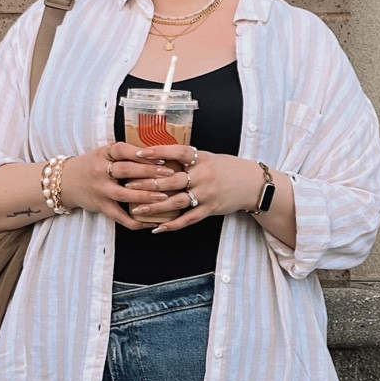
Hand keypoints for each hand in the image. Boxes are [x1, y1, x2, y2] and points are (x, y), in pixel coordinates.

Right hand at [56, 146, 162, 230]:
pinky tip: (151, 222)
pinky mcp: (101, 207)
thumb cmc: (91, 165)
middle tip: (169, 174)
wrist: (65, 182)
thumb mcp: (103, 153)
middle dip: (149, 173)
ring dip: (145, 196)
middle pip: (126, 171)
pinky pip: (120, 217)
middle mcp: (100, 171)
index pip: (122, 150)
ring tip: (164, 197)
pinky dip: (136, 221)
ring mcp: (100, 190)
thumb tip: (156, 153)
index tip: (160, 156)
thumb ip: (124, 153)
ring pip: (124, 195)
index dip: (141, 153)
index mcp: (102, 154)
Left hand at [114, 143, 261, 231]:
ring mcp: (206, 194)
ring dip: (155, 207)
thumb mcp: (208, 157)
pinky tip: (157, 228)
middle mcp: (203, 175)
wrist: (251, 184)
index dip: (158, 151)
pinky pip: (188, 219)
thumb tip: (159, 156)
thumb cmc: (226, 168)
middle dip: (147, 183)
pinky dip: (172, 225)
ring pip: (176, 201)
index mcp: (201, 158)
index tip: (138, 153)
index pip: (177, 151)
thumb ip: (186, 159)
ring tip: (137, 209)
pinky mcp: (210, 209)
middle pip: (171, 180)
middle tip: (127, 184)